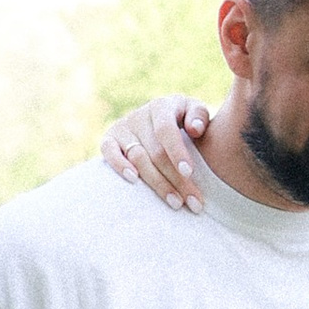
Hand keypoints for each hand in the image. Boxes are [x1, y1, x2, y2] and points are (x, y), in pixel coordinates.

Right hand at [101, 95, 211, 211]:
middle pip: (155, 151)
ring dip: (157, 183)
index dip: (176, 151)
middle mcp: (140, 115)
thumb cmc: (184, 120)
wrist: (160, 120)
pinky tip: (134, 181)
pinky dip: (119, 165)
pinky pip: (108, 152)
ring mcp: (122, 127)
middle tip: (194, 202)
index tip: (189, 173)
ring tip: (176, 202)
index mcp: (162, 106)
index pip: (166, 130)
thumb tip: (195, 129)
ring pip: (137, 158)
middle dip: (176, 179)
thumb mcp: (195, 112)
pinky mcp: (109, 139)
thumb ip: (200, 116)